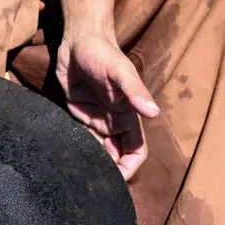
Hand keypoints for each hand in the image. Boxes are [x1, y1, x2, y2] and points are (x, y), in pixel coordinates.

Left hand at [55, 33, 159, 180]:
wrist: (78, 41)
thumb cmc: (103, 53)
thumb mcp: (120, 70)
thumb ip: (135, 91)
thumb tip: (153, 112)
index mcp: (128, 116)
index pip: (136, 150)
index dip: (130, 167)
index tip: (118, 180)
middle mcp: (114, 121)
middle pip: (118, 156)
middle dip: (111, 171)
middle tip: (93, 184)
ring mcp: (97, 120)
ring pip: (100, 151)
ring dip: (94, 163)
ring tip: (80, 177)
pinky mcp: (80, 115)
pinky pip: (82, 138)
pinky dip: (80, 150)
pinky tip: (70, 159)